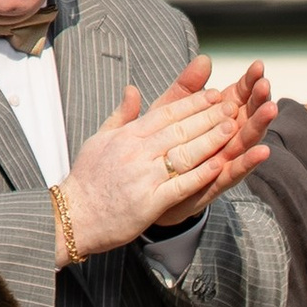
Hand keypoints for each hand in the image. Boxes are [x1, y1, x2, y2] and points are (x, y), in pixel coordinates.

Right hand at [61, 58, 276, 256]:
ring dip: (210, 140)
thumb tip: (133, 89)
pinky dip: (201, 174)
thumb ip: (121, 115)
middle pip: (179, 129)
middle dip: (208, 117)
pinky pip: (180, 185)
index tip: (213, 95)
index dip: (192, 103)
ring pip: (184, 153)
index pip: (166, 113)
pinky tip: (220, 165)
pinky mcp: (149, 202)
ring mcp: (143, 177)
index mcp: (127, 136)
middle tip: (232, 106)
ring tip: (232, 129)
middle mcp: (136, 152)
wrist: (73, 217)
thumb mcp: (100, 139)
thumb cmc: (87, 180)